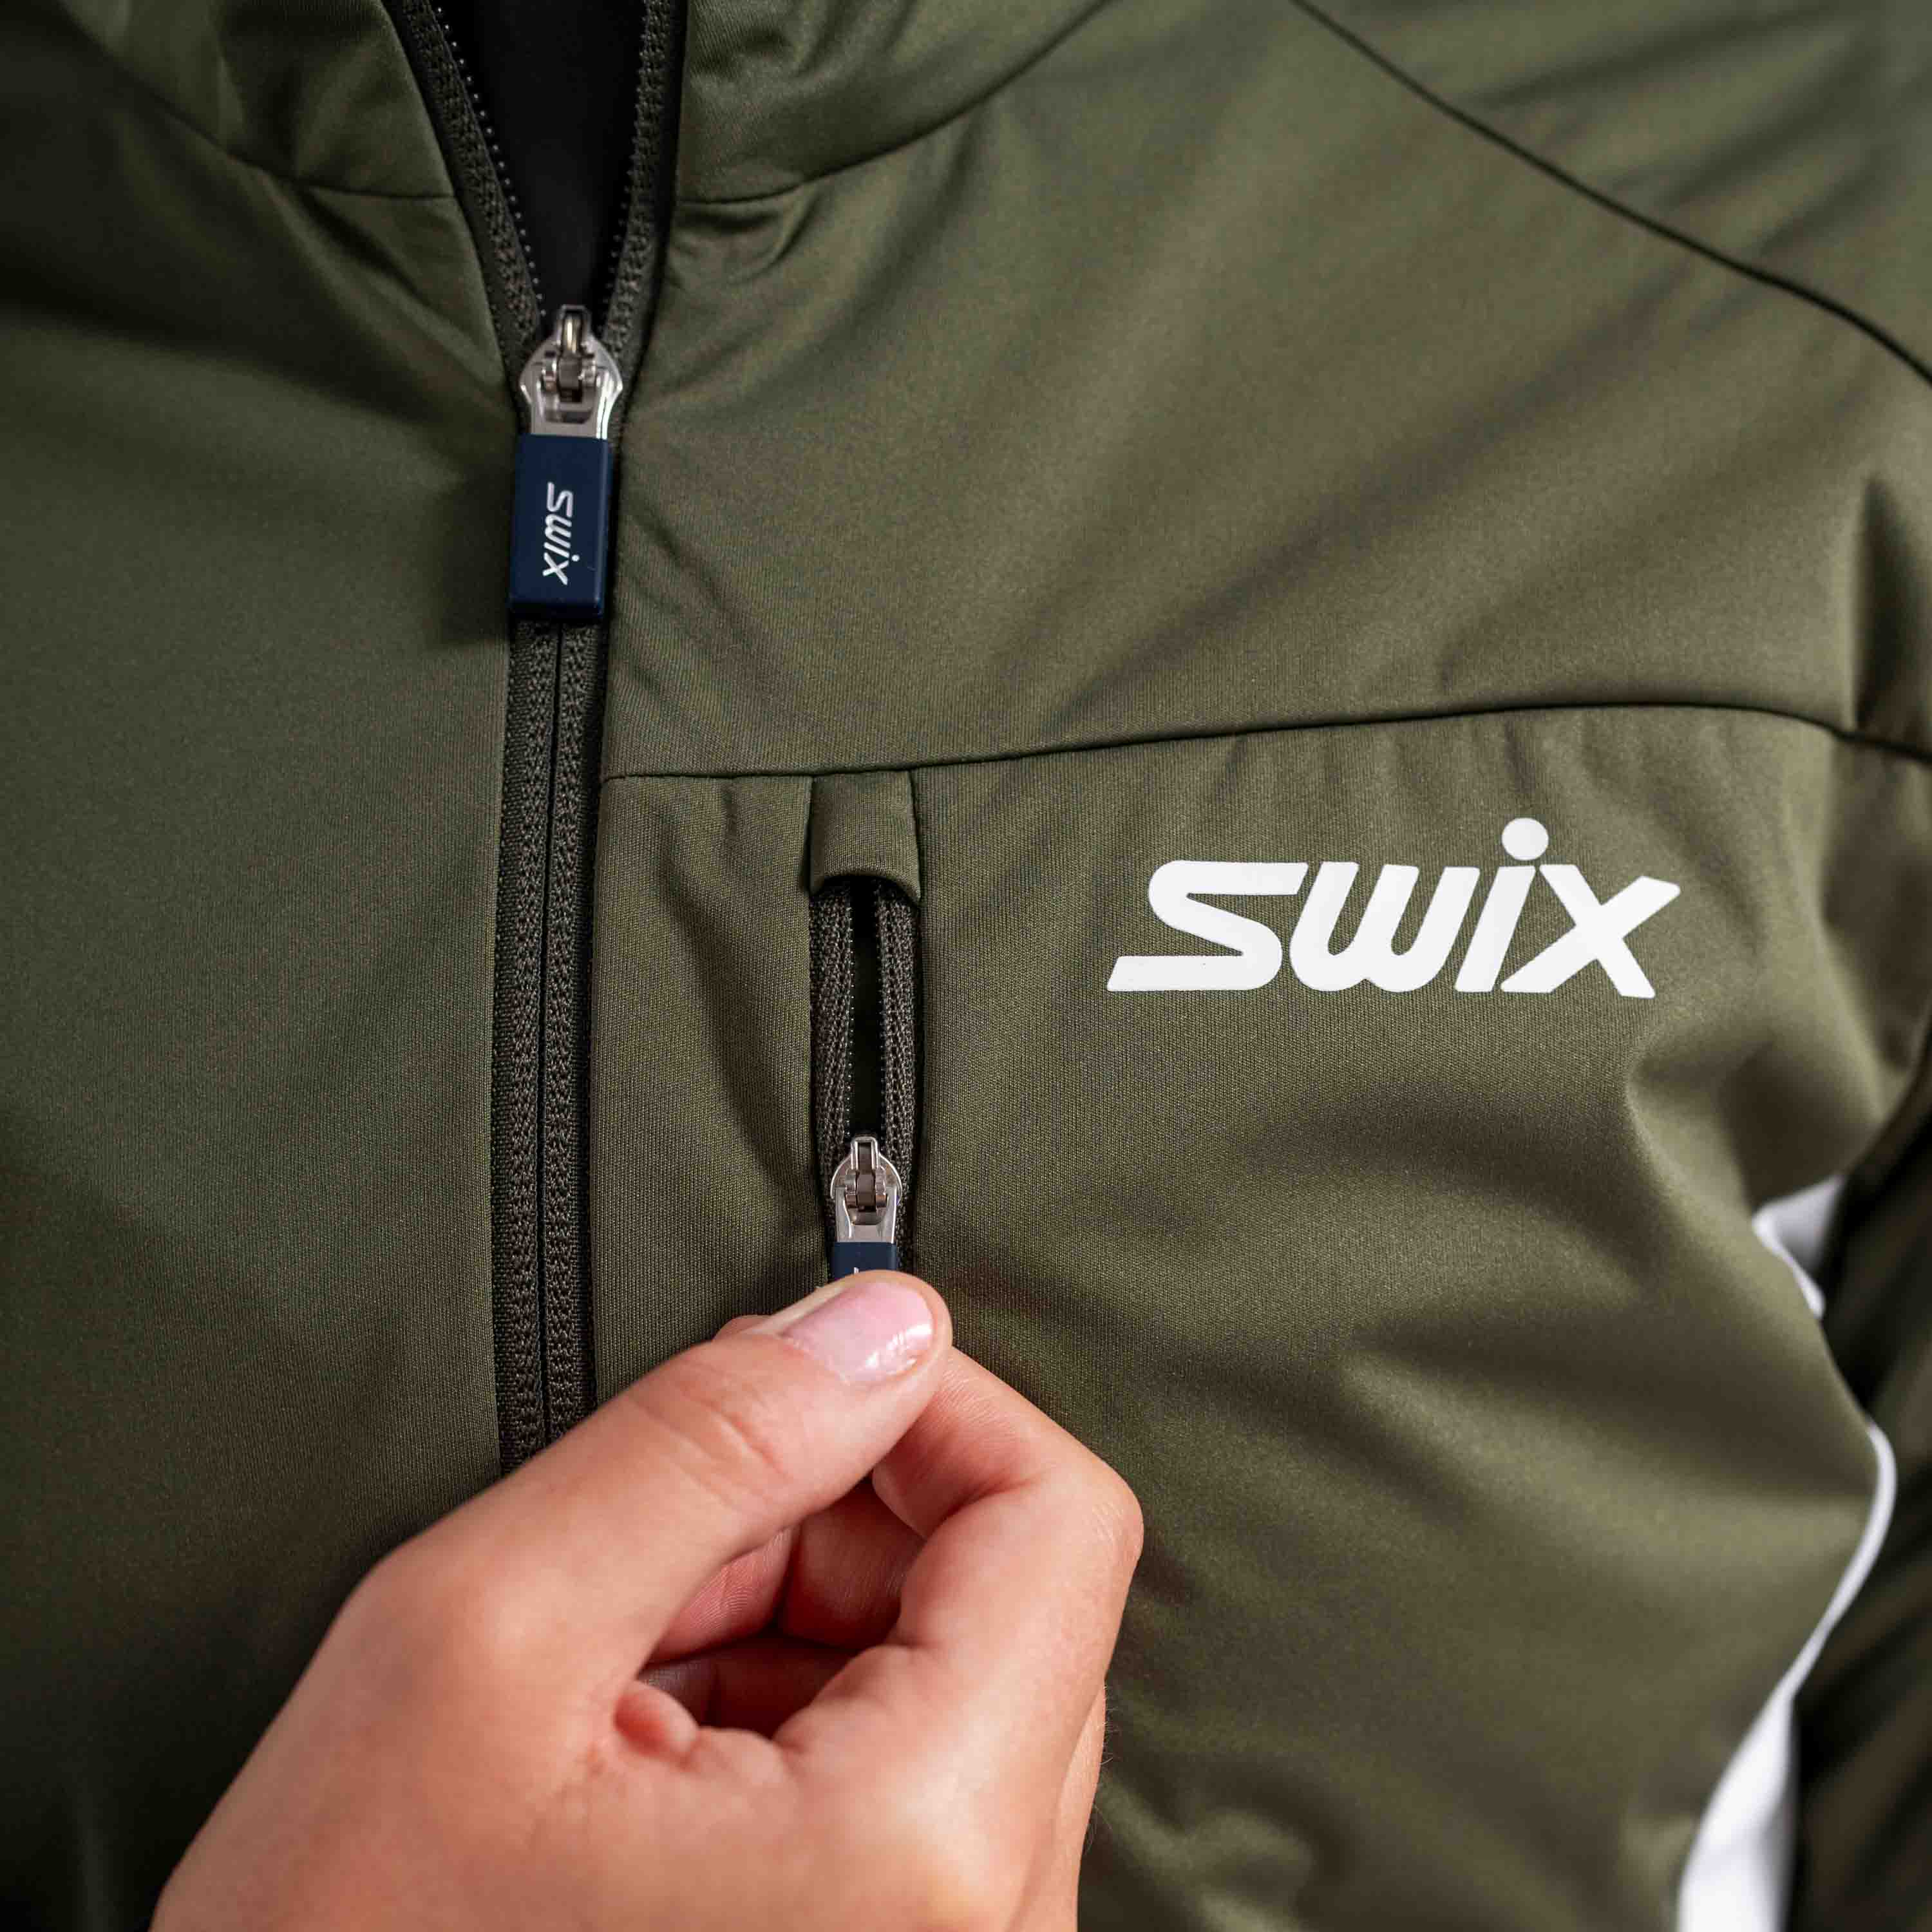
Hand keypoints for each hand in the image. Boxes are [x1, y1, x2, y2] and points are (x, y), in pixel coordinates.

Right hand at [155, 1272, 1141, 1929]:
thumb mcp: (487, 1635)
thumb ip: (711, 1441)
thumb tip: (883, 1326)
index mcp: (922, 1850)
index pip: (1059, 1521)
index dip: (931, 1408)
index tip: (795, 1384)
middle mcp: (986, 1927)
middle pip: (1008, 1597)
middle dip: (827, 1524)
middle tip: (646, 1562)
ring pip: (949, 1675)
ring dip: (786, 1618)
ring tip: (617, 1677)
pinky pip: (907, 1774)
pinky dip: (780, 1712)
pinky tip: (641, 1749)